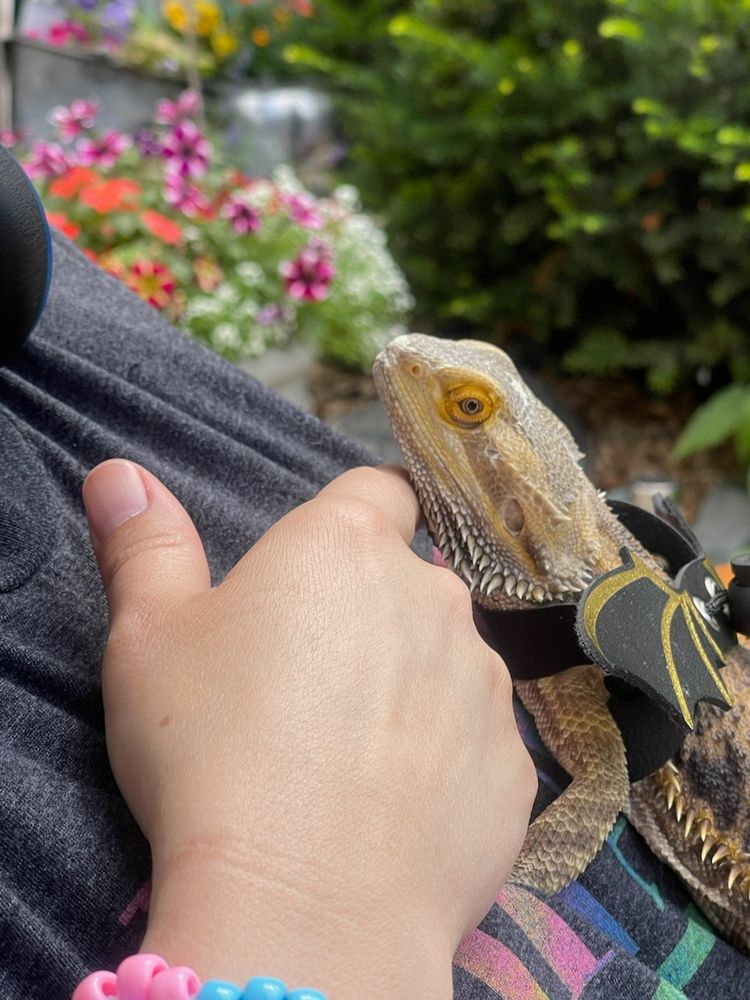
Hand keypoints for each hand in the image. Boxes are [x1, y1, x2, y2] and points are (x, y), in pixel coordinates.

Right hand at [83, 460, 535, 998]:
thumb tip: (121, 477)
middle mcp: (433, 598)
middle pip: (412, 584)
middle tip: (309, 685)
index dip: (358, 516)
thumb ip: (147, 545)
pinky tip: (391, 810)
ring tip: (347, 758)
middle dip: (373, 615)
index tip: (326, 565)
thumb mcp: (150, 636)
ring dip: (412, 689)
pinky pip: (476, 745)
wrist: (303, 902)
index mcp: (347, 546)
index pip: (380, 489)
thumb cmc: (211, 748)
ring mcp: (484, 683)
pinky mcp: (512, 766)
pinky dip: (444, 763)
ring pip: (448, 665)